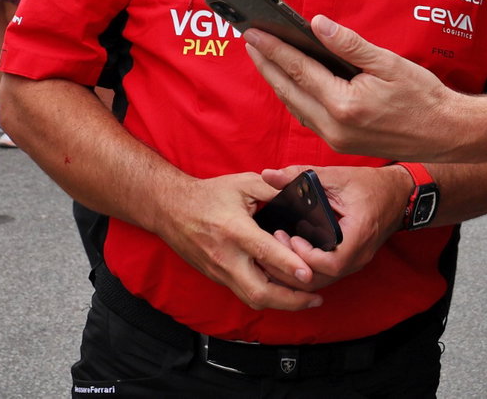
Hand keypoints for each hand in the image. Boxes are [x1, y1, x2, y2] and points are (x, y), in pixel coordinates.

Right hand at [149, 172, 323, 311]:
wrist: (170, 209)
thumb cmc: (209, 194)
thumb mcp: (243, 183)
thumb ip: (274, 190)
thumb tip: (303, 195)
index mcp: (234, 230)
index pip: (264, 252)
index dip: (287, 265)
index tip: (308, 274)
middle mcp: (226, 257)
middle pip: (258, 291)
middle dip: (290, 300)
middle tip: (316, 298)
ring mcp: (220, 271)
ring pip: (252, 298)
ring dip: (281, 303)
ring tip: (307, 300)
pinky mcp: (217, 277)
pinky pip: (244, 293)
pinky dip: (267, 297)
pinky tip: (285, 293)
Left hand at [245, 15, 457, 160]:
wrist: (445, 133)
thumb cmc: (423, 97)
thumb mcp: (389, 63)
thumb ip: (349, 45)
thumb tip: (317, 25)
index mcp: (345, 104)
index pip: (299, 70)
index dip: (274, 49)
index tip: (254, 32)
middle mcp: (334, 126)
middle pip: (288, 91)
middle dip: (266, 64)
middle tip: (249, 41)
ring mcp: (336, 139)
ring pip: (294, 106)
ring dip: (277, 81)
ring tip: (264, 57)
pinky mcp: (341, 144)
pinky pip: (308, 117)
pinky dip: (295, 97)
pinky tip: (291, 83)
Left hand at [256, 164, 408, 290]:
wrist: (400, 194)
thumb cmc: (371, 184)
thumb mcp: (337, 176)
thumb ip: (301, 175)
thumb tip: (268, 174)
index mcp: (360, 233)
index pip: (332, 263)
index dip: (307, 256)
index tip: (291, 237)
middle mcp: (360, 254)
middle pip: (322, 278)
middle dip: (293, 267)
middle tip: (274, 245)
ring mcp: (357, 262)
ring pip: (323, 282)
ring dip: (298, 272)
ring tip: (278, 250)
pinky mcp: (352, 262)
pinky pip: (327, 275)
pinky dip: (307, 270)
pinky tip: (291, 255)